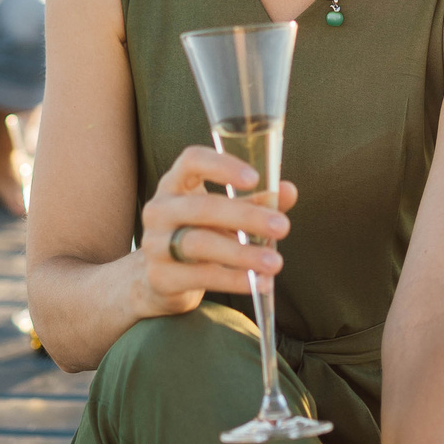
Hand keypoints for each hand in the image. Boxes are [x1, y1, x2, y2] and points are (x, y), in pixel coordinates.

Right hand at [135, 145, 297, 314]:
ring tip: (274, 263)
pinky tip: (258, 283)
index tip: (255, 178)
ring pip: (199, 243)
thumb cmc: (197, 234)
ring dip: (242, 253)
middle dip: (246, 217)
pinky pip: (200, 276)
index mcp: (175, 184)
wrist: (158, 278)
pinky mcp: (159, 276)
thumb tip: (288, 191)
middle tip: (282, 227)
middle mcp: (159, 209)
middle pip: (202, 207)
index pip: (192, 161)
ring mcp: (154, 244)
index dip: (222, 166)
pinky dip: (233, 279)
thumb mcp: (224, 215)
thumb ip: (254, 202)